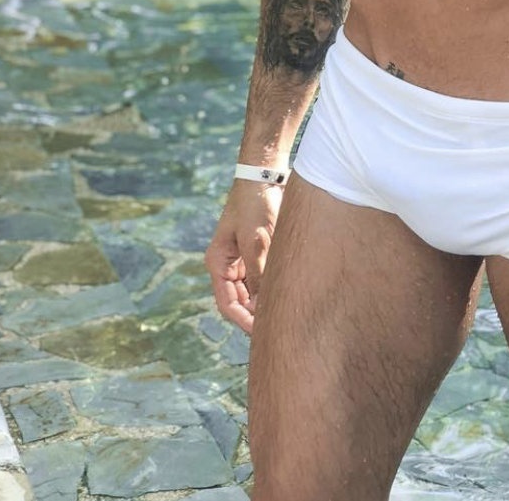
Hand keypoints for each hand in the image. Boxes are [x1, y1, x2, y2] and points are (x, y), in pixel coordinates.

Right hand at [205, 182, 283, 333]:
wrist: (265, 175)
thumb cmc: (255, 204)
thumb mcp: (256, 240)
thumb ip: (259, 273)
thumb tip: (264, 306)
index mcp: (219, 263)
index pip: (228, 304)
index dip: (243, 321)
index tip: (262, 334)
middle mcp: (229, 264)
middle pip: (241, 301)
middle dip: (256, 316)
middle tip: (280, 328)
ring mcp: (243, 259)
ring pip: (254, 292)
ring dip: (266, 302)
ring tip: (287, 314)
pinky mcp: (259, 251)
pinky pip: (264, 277)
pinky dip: (273, 287)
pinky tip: (289, 294)